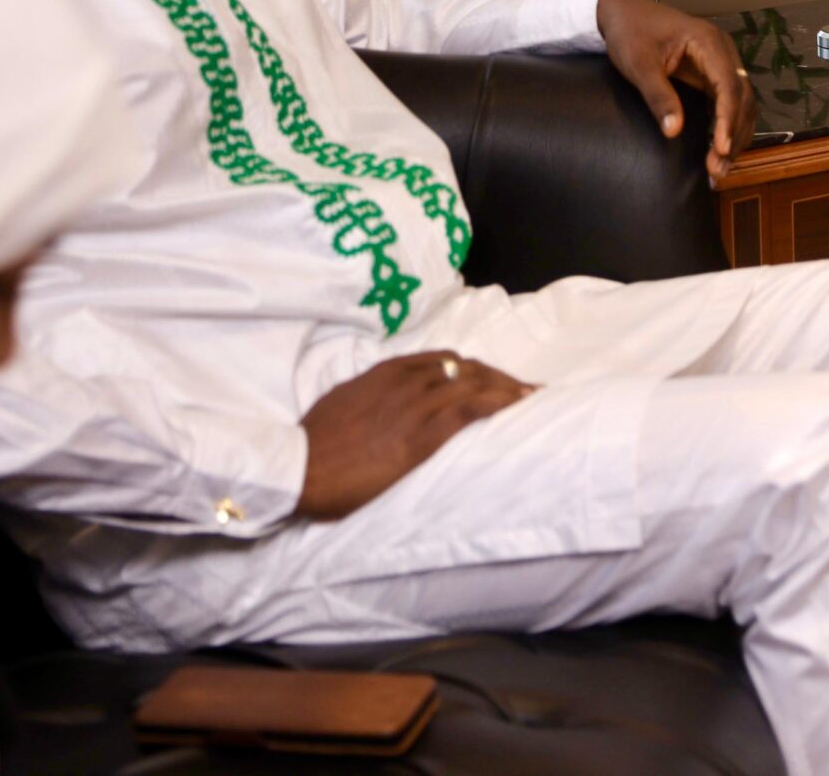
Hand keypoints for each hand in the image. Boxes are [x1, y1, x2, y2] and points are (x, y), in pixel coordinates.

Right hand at [296, 352, 533, 519]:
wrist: (297, 468)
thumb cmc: (314, 444)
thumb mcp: (343, 403)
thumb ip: (371, 395)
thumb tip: (385, 400)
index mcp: (386, 372)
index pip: (444, 360)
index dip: (474, 367)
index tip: (492, 377)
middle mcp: (405, 382)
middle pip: (466, 368)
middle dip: (498, 376)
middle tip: (522, 389)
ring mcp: (414, 407)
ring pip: (473, 383)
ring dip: (507, 388)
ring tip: (531, 397)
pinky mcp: (419, 436)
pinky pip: (469, 409)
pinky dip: (499, 402)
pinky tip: (518, 404)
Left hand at [595, 0, 755, 182]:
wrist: (621, 13)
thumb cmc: (630, 33)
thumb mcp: (639, 64)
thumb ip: (658, 96)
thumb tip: (673, 131)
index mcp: (709, 42)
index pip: (730, 85)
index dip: (728, 119)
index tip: (720, 148)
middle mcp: (723, 51)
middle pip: (742, 98)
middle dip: (733, 135)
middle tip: (717, 169)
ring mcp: (721, 62)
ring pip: (741, 103)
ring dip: (734, 136)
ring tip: (718, 169)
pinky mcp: (713, 73)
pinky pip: (729, 103)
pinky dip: (727, 128)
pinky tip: (718, 151)